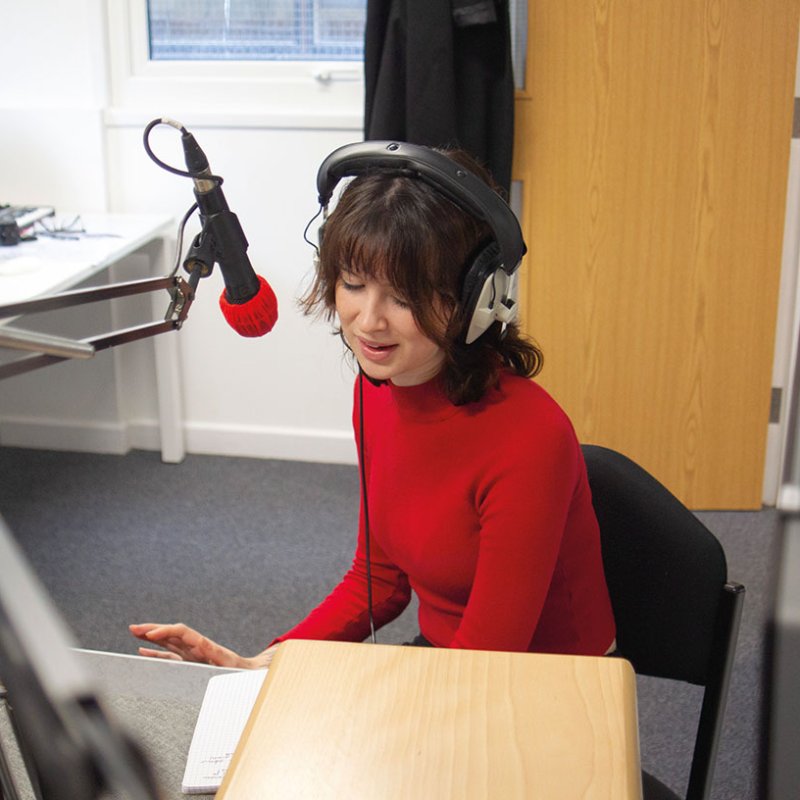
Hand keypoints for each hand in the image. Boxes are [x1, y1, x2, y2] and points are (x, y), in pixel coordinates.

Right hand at [129, 622, 253, 667]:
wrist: (249, 674)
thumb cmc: (241, 671)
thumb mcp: (231, 664)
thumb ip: (217, 656)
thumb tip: (204, 646)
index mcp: (204, 646)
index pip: (182, 633)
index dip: (166, 632)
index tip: (150, 634)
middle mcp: (196, 648)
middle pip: (171, 634)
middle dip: (153, 629)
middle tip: (134, 627)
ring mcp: (191, 654)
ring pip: (168, 643)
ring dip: (151, 636)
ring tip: (134, 631)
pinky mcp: (190, 662)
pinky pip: (170, 656)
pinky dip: (156, 653)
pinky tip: (143, 650)